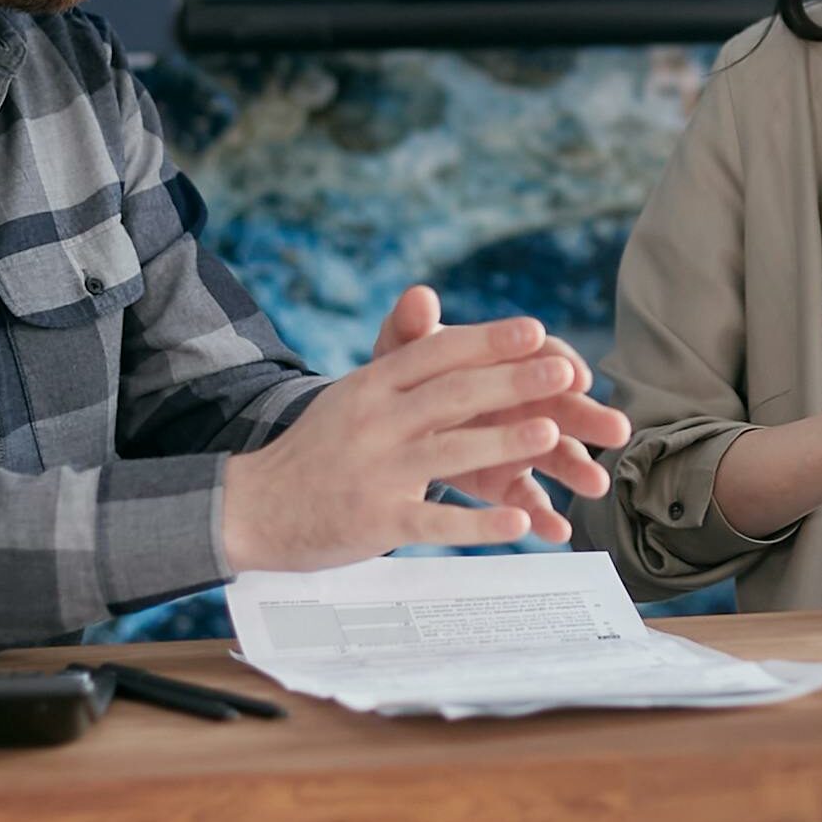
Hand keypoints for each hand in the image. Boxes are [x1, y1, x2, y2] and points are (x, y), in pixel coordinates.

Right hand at [220, 310, 594, 573]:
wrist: (256, 505)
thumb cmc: (317, 448)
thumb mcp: (351, 392)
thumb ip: (398, 356)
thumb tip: (428, 299)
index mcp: (371, 385)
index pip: (436, 353)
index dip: (488, 341)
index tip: (536, 332)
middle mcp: (375, 421)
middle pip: (453, 395)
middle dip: (513, 381)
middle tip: (566, 372)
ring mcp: (377, 471)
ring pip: (450, 452)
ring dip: (505, 442)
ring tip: (553, 434)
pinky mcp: (378, 519)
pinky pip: (437, 520)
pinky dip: (480, 522)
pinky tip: (520, 521)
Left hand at [368, 286, 631, 541]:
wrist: (388, 425)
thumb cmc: (406, 377)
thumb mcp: (402, 352)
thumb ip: (412, 328)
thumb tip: (417, 296)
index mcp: (504, 360)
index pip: (544, 356)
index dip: (560, 364)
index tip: (573, 375)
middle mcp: (522, 400)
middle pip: (565, 406)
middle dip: (590, 418)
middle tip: (617, 430)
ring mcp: (518, 443)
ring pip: (557, 455)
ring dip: (579, 470)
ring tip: (596, 486)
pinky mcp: (505, 480)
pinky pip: (528, 499)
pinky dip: (543, 515)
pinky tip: (557, 532)